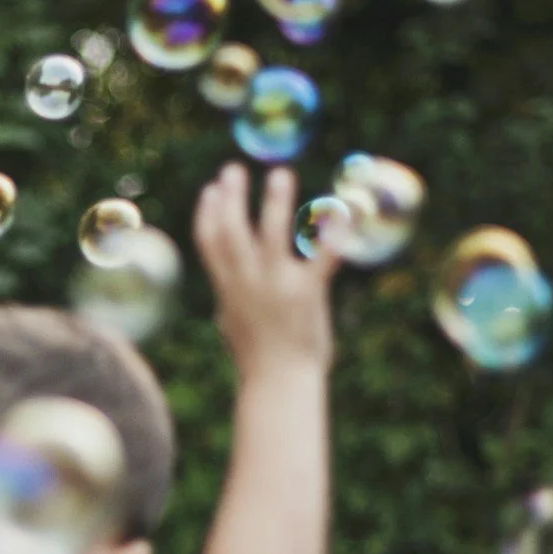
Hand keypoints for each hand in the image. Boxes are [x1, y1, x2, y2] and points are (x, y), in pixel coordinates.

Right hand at [193, 163, 337, 381]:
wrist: (279, 385)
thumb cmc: (258, 361)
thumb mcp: (234, 327)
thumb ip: (230, 303)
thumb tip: (223, 301)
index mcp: (227, 288)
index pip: (209, 242)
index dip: (208, 212)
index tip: (211, 189)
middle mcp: (247, 282)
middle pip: (232, 230)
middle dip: (231, 197)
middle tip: (233, 169)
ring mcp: (276, 286)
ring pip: (270, 234)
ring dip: (274, 202)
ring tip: (279, 174)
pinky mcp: (306, 294)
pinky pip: (321, 259)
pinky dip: (333, 235)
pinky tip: (344, 211)